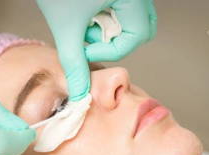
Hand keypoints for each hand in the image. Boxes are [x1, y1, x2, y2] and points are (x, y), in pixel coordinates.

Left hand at [36, 0, 156, 100]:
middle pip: (142, 27)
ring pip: (130, 18)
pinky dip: (102, 17)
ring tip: (81, 23)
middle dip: (113, 40)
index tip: (85, 49)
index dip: (109, 50)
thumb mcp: (65, 27)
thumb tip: (80, 92)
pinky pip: (120, 7)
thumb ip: (74, 62)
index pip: (137, 36)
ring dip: (106, 29)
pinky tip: (83, 13)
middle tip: (89, 38)